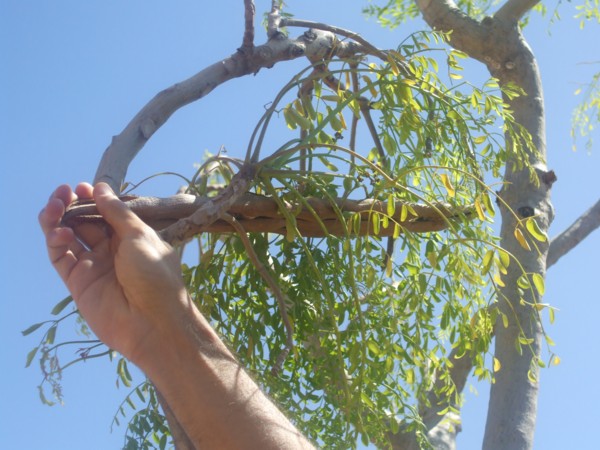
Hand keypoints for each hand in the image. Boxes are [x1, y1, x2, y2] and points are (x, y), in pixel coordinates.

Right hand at [39, 182, 187, 361]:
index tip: (83, 186)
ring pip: (69, 237)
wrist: (153, 322)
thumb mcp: (140, 236)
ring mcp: (94, 266)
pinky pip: (61, 257)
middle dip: (73, 205)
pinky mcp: (78, 282)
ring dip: (59, 219)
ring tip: (55, 204)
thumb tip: (101, 188)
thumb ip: (117, 213)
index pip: (107, 214)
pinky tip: (60, 231)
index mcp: (132, 238)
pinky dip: (56, 241)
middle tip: (64, 191)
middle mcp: (112, 251)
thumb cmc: (155, 275)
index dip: (94, 200)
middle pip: (85, 223)